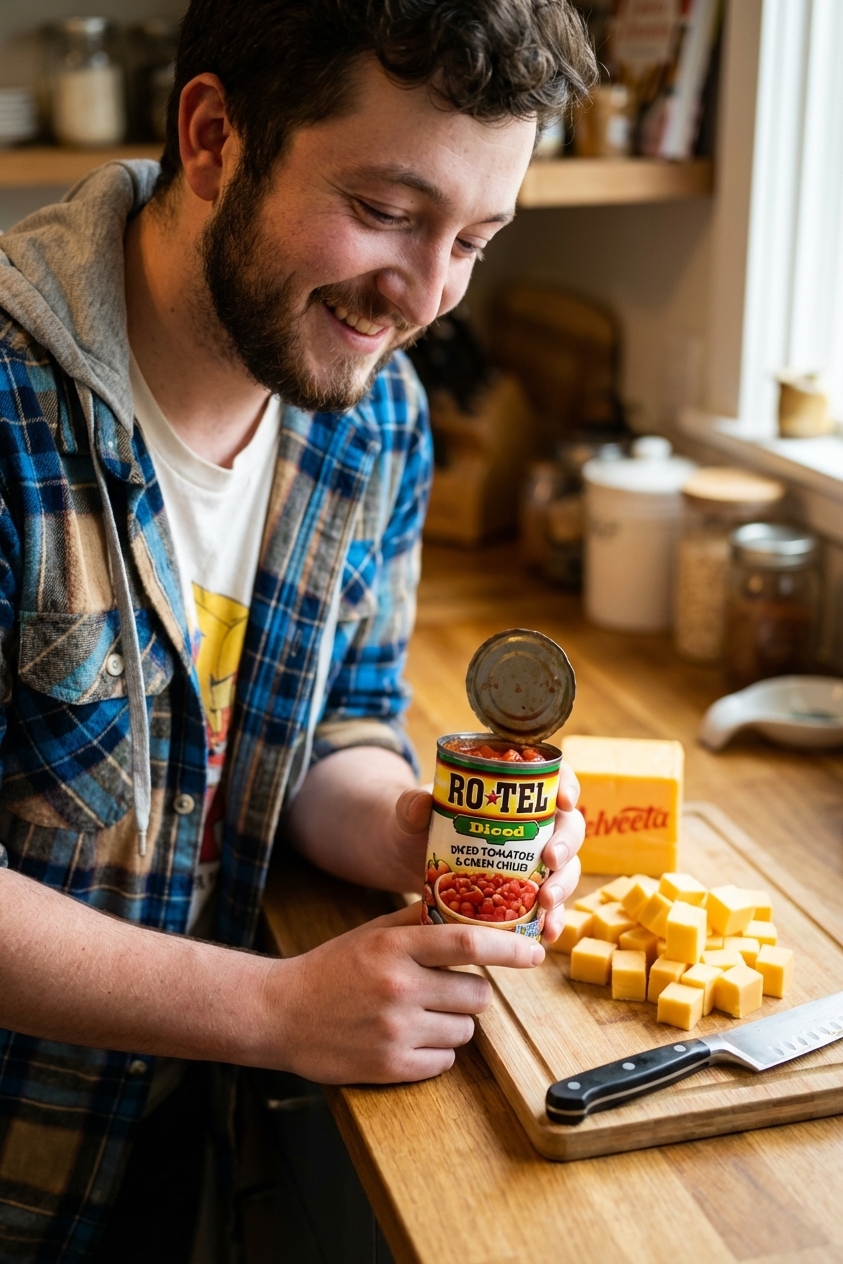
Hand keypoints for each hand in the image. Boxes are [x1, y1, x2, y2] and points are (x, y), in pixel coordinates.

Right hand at [268, 903, 542, 1082]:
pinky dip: (435, 1053)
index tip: (536, 952)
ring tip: (421, 1015)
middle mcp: (399, 987)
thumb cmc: (332, 968)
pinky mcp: (389, 1067)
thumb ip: (418, 921)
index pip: (469, 943)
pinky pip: (444, 1062)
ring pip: (465, 1030)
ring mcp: (395, 1030)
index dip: (510, 948)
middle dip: (472, 992)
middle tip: (448, 989)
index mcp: (396, 947)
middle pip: (477, 993)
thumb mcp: (373, 933)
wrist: (279, 1013)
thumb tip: (466, 905)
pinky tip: (408, 1039)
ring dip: (453, 1023)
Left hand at [392, 761, 584, 944]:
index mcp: (513, 791)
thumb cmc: (416, 824)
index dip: (568, 785)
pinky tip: (547, 933)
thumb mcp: (411, 812)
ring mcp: (532, 859)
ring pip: (565, 869)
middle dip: (566, 845)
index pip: (554, 778)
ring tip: (547, 903)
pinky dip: (553, 919)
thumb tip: (422, 802)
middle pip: (568, 827)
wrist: (407, 858)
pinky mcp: (525, 892)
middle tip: (552, 861)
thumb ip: (412, 805)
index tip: (565, 801)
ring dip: (564, 886)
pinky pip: (550, 906)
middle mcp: (532, 823)